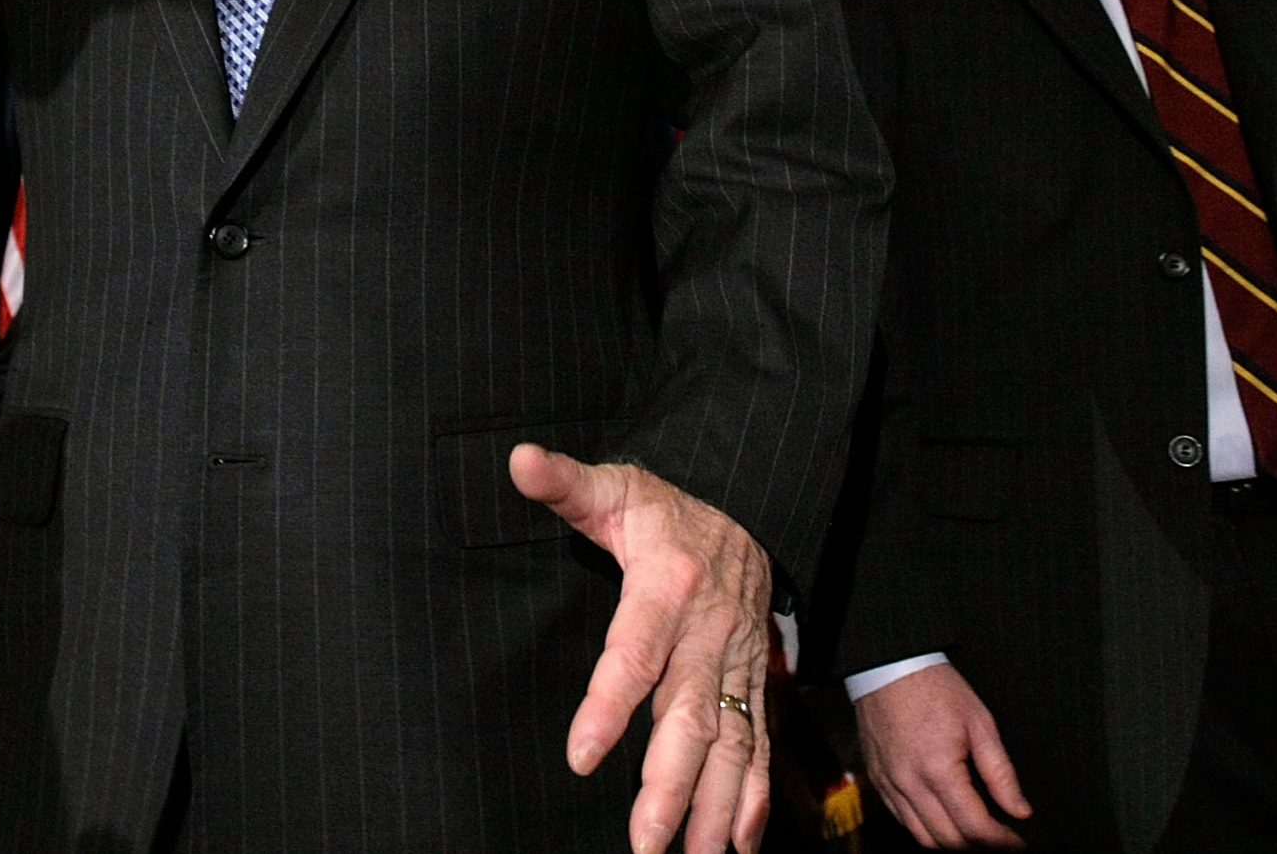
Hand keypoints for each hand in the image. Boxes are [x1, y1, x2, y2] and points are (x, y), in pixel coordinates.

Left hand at [508, 444, 771, 853]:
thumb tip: (516, 461)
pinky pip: (760, 744)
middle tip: (645, 841)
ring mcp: (736, 664)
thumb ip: (566, 484)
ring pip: (731, 743)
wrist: (753, 509)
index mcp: (667, 588)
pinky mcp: (755, 682)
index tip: (581, 753)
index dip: (609, 704)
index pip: (634, 652)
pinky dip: (754, 798)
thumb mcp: (616, 488)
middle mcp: (708, 634)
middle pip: (689, 716)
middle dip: (670, 783)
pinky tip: (740, 844)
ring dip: (716, 807)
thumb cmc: (666, 510)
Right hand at [853, 664, 1030, 847]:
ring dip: (952, 844)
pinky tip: (944, 821)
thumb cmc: (934, 688)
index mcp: (938, 769)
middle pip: (949, 840)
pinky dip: (926, 829)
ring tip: (974, 836)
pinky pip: (902, 820)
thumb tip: (1020, 808)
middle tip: (1000, 841)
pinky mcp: (879, 781)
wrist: (889, 667)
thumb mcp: (980, 723)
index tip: (1015, 843)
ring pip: (922, 838)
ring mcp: (890, 785)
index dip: (1001, 842)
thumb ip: (1001, 773)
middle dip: (979, 847)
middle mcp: (909, 783)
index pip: (974, 826)